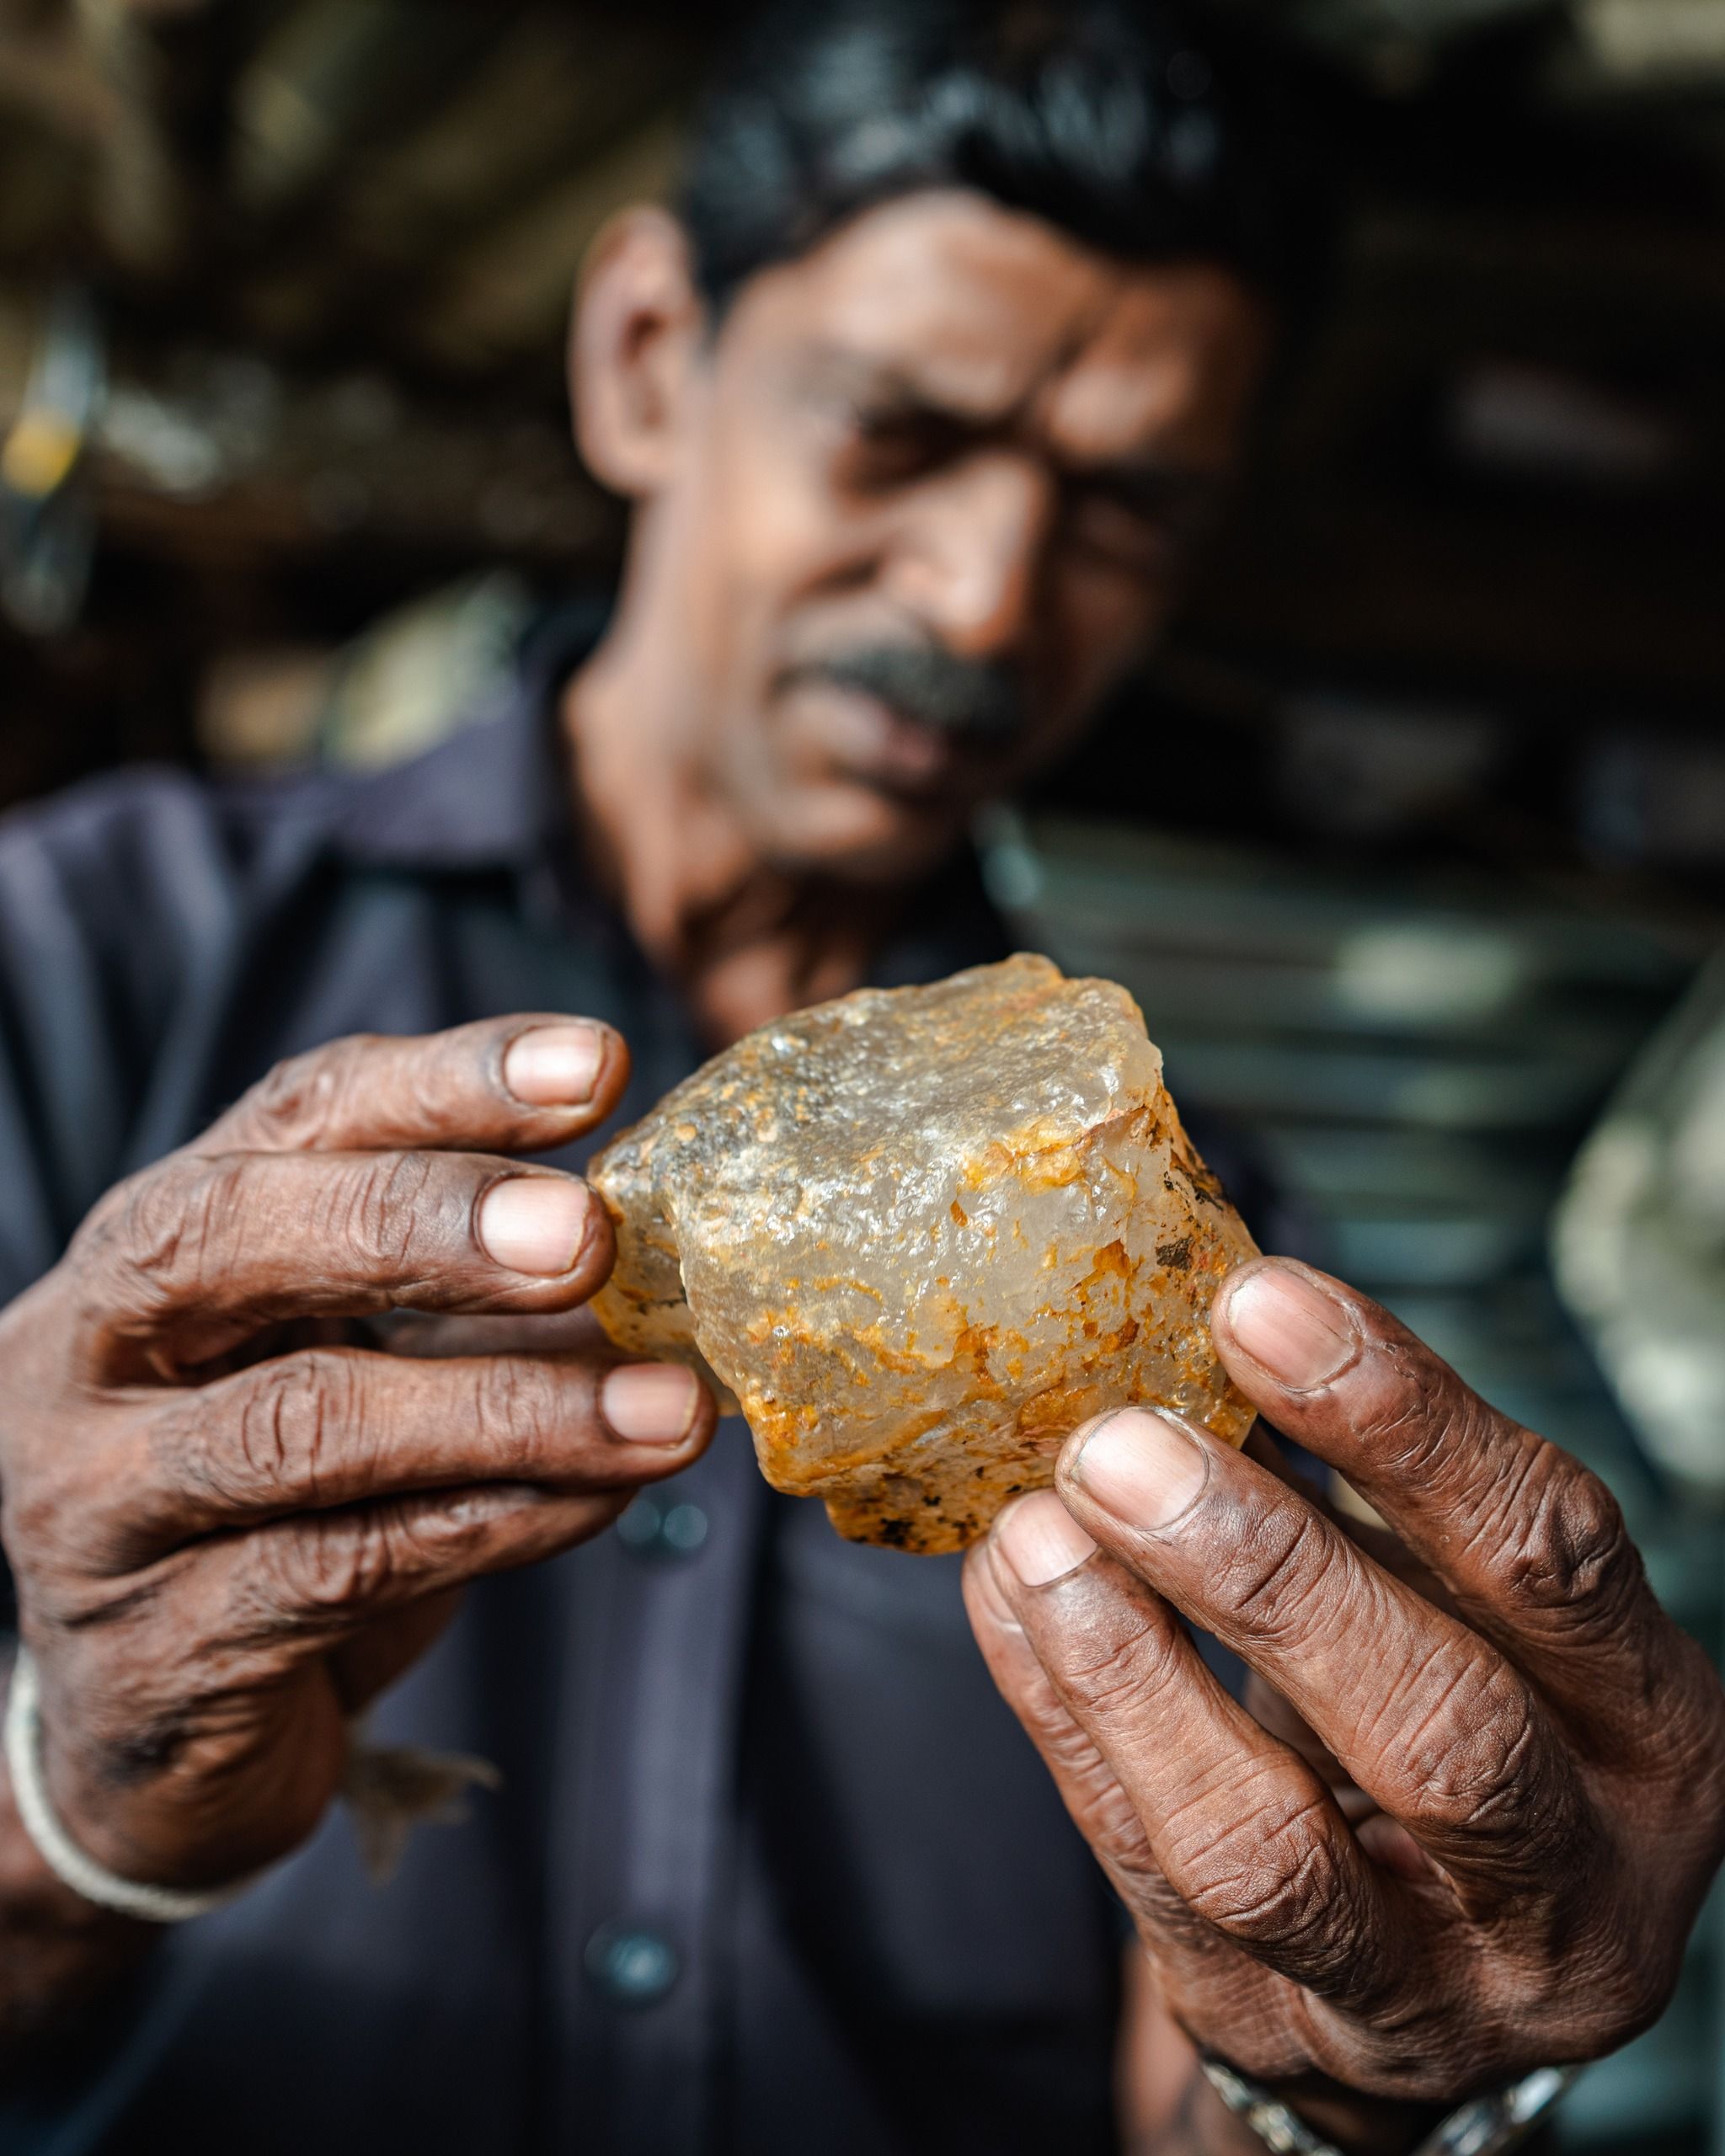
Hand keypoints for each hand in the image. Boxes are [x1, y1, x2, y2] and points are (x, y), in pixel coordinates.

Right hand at [0, 1017, 714, 1897]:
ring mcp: (98, 1503)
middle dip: (426, 1224)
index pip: (293, 1117)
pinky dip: (498, 1525)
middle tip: (590, 1232)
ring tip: (667, 1407)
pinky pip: (344, 1572)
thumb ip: (478, 1293)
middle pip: (231, 1235)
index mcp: (155, 1242)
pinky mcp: (154, 1651)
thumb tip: (674, 1236)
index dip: (445, 1081)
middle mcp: (86, 1351)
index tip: (594, 1064)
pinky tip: (604, 1499)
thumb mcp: (357, 1361)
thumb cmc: (277, 1506)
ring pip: (301, 1426)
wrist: (149, 1737)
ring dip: (509, 1408)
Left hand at [965, 1257, 1724, 2146]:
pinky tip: (1012, 1595)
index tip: (1261, 1304)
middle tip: (1119, 1442)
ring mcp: (1423, 1992)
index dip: (1406, 1423)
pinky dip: (1066, 1721)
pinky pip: (1149, 1878)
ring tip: (1036, 1527)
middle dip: (1267, 1571)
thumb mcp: (1473, 1618)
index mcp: (1649, 1732)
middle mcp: (1572, 1885)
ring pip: (1267, 1848)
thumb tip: (1218, 1319)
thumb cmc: (1456, 1731)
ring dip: (1127, 1667)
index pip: (1551, 1558)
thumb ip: (1378, 1497)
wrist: (1439, 1989)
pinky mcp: (1276, 2033)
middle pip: (1439, 1732)